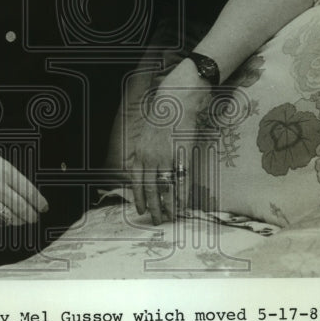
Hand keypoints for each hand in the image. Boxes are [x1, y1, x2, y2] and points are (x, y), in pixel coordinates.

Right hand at [0, 137, 48, 224]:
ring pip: (8, 217)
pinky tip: (8, 220)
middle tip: (36, 217)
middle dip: (31, 215)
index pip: (28, 192)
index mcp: (5, 171)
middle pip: (20, 208)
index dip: (39, 203)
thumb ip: (12, 176)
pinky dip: (3, 222)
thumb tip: (27, 193)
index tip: (44, 207)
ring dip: (19, 221)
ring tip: (25, 220)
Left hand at [130, 61, 209, 224]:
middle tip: (155, 220)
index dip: (139, 197)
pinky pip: (180, 181)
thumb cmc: (163, 116)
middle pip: (150, 189)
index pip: (137, 182)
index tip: (140, 209)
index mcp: (140, 153)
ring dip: (167, 206)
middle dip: (152, 207)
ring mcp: (166, 158)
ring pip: (165, 188)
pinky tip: (182, 206)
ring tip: (169, 218)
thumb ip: (144, 153)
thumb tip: (143, 170)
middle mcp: (151, 158)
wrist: (176, 100)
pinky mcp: (181, 156)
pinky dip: (181, 195)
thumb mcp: (147, 135)